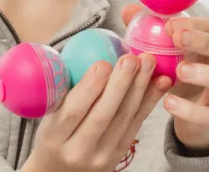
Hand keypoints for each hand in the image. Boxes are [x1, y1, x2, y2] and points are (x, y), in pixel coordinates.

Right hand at [22, 52, 169, 171]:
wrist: (60, 170)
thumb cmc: (53, 131)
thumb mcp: (48, 113)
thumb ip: (63, 88)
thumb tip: (86, 48)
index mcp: (54, 136)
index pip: (73, 112)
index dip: (89, 87)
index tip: (103, 62)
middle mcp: (78, 150)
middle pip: (103, 116)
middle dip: (120, 84)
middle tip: (131, 58)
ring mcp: (102, 156)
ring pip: (124, 119)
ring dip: (140, 88)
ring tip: (148, 62)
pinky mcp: (120, 155)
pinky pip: (137, 124)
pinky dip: (149, 101)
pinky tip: (160, 81)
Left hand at [121, 5, 208, 152]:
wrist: (191, 112)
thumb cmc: (180, 71)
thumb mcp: (167, 51)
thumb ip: (149, 30)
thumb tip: (128, 11)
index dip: (193, 24)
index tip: (169, 25)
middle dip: (202, 41)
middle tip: (178, 39)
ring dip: (206, 74)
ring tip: (180, 71)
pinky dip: (191, 110)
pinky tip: (169, 103)